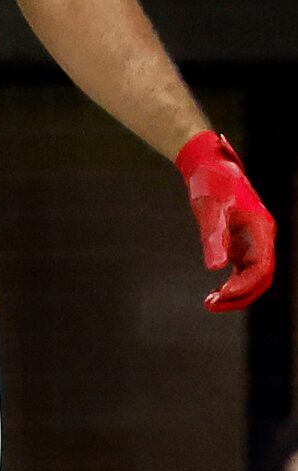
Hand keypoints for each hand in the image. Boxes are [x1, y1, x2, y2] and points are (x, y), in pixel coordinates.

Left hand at [178, 132, 274, 311]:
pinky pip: (243, 271)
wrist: (207, 165)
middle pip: (261, 277)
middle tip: (211, 305)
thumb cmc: (210, 183)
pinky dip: (231, 284)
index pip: (262, 267)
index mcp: (261, 229)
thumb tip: (215, 267)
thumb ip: (213, 237)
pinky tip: (215, 293)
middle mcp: (262, 237)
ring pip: (253, 276)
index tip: (222, 295)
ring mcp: (253, 241)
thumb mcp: (209, 209)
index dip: (245, 285)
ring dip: (236, 293)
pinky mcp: (240, 243)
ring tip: (210, 303)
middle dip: (240, 295)